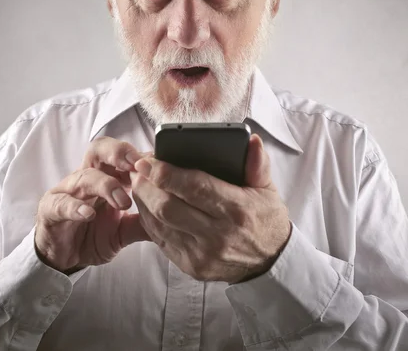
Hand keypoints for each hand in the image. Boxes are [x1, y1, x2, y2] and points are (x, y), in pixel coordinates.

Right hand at [35, 137, 150, 273]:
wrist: (63, 258)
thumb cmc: (93, 235)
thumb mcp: (125, 231)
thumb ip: (145, 222)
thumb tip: (173, 218)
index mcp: (107, 178)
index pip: (123, 156)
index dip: (140, 156)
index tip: (159, 163)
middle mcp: (87, 179)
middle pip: (99, 150)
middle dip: (119, 152)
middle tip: (137, 165)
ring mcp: (68, 192)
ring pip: (84, 176)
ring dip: (106, 185)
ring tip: (123, 201)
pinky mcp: (50, 210)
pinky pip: (62, 203)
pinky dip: (76, 207)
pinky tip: (89, 215)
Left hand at [130, 134, 290, 283]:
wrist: (270, 262)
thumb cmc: (264, 219)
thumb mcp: (267, 189)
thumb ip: (258, 163)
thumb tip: (252, 140)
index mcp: (237, 210)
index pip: (194, 187)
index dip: (166, 173)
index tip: (147, 160)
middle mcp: (218, 235)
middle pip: (168, 207)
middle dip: (146, 186)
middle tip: (138, 169)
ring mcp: (202, 254)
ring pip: (159, 224)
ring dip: (143, 201)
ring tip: (139, 183)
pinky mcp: (191, 267)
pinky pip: (160, 240)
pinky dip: (149, 220)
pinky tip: (147, 205)